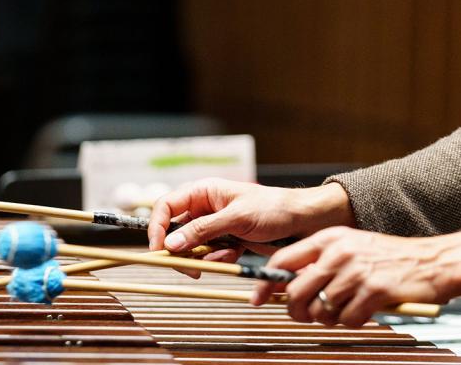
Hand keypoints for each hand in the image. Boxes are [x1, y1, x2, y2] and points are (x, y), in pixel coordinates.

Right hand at [147, 178, 354, 259]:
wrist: (303, 222)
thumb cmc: (273, 209)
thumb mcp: (237, 218)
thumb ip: (203, 230)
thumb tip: (171, 243)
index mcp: (203, 192)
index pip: (166, 206)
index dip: (157, 228)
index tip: (159, 250)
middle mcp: (205, 208)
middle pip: (175, 231)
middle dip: (182, 251)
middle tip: (192, 268)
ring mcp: (215, 226)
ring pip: (191, 247)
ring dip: (203, 257)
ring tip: (226, 255)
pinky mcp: (226, 241)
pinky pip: (209, 256)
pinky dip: (218, 261)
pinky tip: (235, 255)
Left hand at [251, 227, 460, 327]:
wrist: (431, 262)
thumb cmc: (389, 258)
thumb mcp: (351, 248)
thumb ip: (321, 262)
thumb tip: (289, 286)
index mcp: (330, 239)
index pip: (284, 260)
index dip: (266, 283)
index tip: (258, 299)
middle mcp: (339, 253)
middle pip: (296, 292)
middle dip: (297, 311)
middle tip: (307, 316)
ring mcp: (357, 272)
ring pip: (321, 310)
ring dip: (329, 319)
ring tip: (345, 309)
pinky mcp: (374, 292)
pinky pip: (347, 320)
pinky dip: (352, 322)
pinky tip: (363, 312)